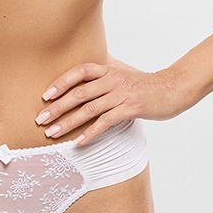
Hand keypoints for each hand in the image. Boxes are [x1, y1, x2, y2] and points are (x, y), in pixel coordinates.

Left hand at [35, 55, 188, 144]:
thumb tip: (83, 73)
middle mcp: (113, 79)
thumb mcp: (122, 72)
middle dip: (57, 107)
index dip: (61, 82)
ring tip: (52, 133)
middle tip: (40, 119)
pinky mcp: (131, 108)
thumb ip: (104, 72)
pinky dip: (91, 133)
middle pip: (79, 92)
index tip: (45, 96)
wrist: (172, 89)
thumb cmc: (144, 83)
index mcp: (109, 69)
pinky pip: (106, 122)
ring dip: (68, 122)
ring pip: (89, 109)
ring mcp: (122, 94)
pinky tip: (79, 142)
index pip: (79, 72)